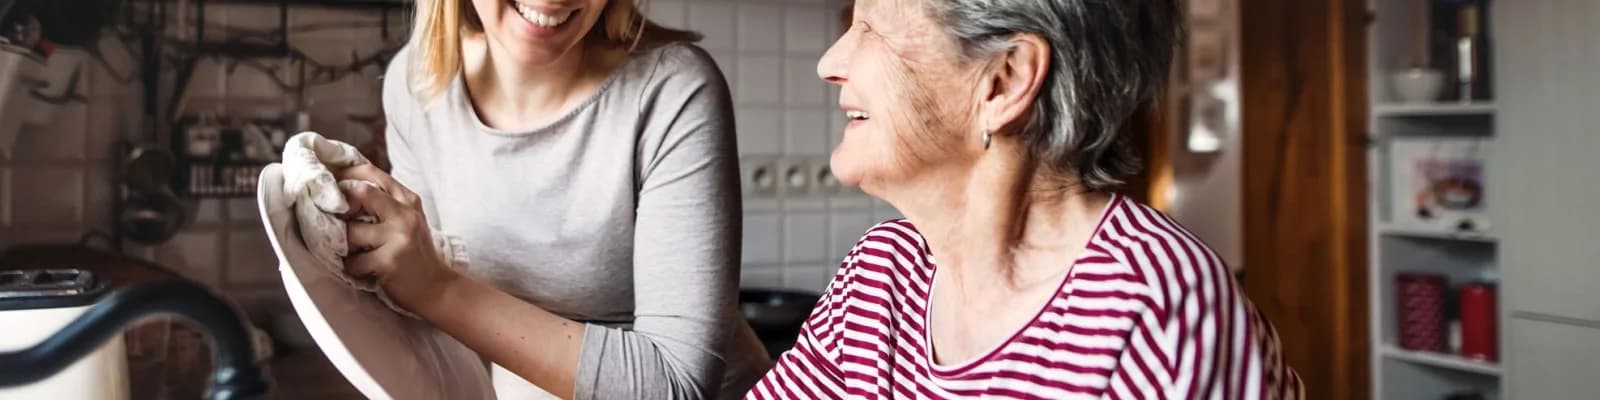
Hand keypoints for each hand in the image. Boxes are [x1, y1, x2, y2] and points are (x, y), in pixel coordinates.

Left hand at [335, 164, 457, 315]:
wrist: (437, 288)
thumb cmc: (415, 254)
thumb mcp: (408, 220)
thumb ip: (385, 203)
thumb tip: (346, 189)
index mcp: (408, 200)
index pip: (371, 173)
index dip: (345, 176)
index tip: (330, 186)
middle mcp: (405, 214)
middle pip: (361, 192)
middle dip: (340, 205)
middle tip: (335, 220)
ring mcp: (399, 237)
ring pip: (351, 231)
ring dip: (344, 245)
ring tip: (354, 253)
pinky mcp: (390, 261)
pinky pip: (354, 261)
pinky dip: (352, 267)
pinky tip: (363, 269)